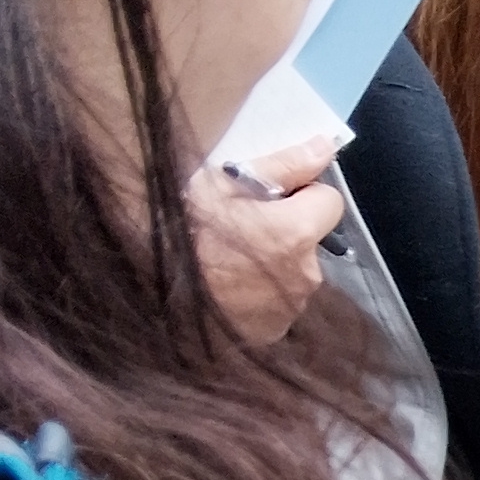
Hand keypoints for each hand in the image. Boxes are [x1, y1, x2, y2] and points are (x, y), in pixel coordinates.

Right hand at [186, 140, 342, 343]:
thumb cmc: (181, 228)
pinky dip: (260, 295)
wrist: (150, 293)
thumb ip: (282, 166)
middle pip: (310, 240)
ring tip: (227, 261)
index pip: (329, 202)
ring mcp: (290, 308)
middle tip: (239, 229)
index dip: (302, 193)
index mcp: (297, 234)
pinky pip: (277, 304)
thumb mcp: (222, 184)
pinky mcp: (273, 332)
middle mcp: (305, 275)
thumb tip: (326, 147)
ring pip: (294, 273)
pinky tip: (227, 290)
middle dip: (285, 230)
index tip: (271, 196)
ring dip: (273, 264)